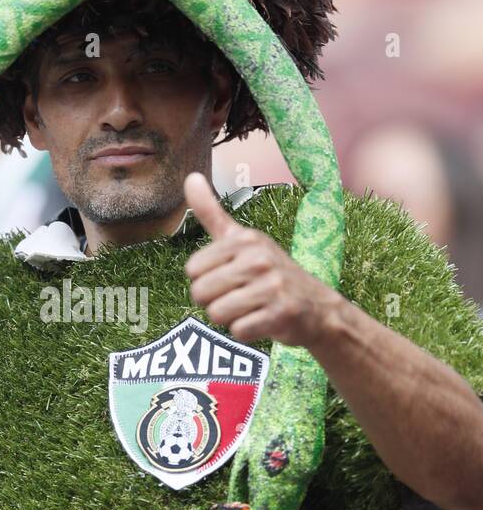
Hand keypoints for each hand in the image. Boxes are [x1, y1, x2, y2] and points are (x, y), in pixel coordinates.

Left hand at [183, 172, 339, 348]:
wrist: (318, 308)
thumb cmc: (272, 274)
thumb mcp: (243, 240)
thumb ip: (212, 213)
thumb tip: (190, 176)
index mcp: (245, 239)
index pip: (192, 270)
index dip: (205, 281)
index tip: (229, 279)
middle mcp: (259, 258)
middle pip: (201, 294)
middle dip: (215, 303)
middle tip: (241, 298)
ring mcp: (272, 286)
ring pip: (217, 314)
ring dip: (230, 319)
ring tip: (252, 309)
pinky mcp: (281, 313)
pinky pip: (238, 331)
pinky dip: (247, 333)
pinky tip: (264, 321)